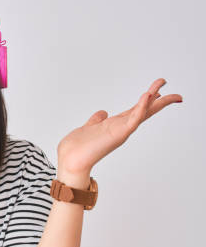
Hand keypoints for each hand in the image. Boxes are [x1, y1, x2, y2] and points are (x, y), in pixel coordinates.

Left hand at [56, 78, 182, 175]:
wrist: (69, 161)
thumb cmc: (76, 149)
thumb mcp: (88, 128)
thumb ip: (96, 120)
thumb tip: (102, 113)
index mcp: (114, 125)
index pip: (135, 111)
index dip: (147, 100)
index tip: (158, 90)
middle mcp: (120, 128)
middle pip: (144, 112)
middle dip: (160, 101)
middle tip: (177, 95)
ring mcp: (120, 131)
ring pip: (142, 113)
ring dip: (153, 99)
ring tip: (161, 85)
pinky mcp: (118, 134)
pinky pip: (133, 119)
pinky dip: (141, 108)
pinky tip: (147, 96)